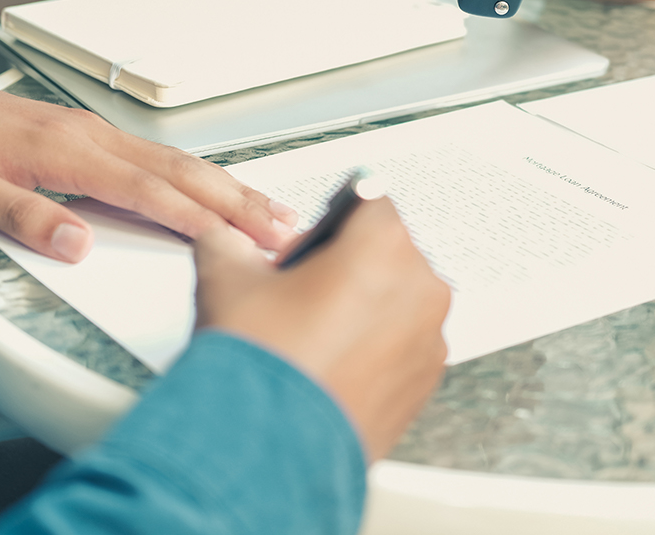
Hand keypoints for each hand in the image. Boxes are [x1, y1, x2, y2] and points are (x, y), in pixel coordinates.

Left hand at [0, 70, 298, 261]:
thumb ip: (22, 216)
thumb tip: (77, 244)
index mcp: (66, 151)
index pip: (146, 190)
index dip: (195, 218)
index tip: (235, 241)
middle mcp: (94, 137)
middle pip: (182, 173)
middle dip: (237, 203)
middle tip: (283, 230)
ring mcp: (100, 134)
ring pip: (182, 162)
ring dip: (231, 190)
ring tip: (273, 213)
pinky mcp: (98, 138)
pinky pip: (165, 158)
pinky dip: (205, 178)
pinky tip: (224, 191)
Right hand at [194, 198, 450, 460]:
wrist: (266, 453)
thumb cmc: (258, 363)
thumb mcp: (225, 277)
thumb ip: (227, 241)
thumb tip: (226, 240)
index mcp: (384, 246)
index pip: (369, 201)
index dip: (329, 220)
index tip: (305, 247)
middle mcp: (421, 288)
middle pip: (386, 252)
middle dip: (347, 264)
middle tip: (299, 295)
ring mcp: (429, 340)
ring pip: (397, 300)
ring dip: (362, 306)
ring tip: (312, 337)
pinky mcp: (425, 384)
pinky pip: (402, 345)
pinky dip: (373, 347)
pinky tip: (329, 368)